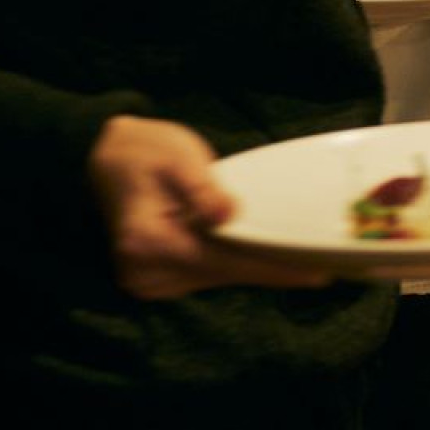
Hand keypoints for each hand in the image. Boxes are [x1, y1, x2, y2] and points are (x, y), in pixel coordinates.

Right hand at [88, 116, 331, 299]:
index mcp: (148, 241)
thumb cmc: (142, 150)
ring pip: (219, 278)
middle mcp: (146, 270)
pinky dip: (238, 264)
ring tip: (307, 263)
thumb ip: (203, 187)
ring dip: (257, 269)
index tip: (315, 274)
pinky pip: (209, 273)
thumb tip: (229, 215)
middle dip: (273, 271)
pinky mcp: (158, 277)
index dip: (271, 268)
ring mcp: (148, 279)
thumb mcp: (176, 156)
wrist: (103, 156)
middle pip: (224, 275)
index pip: (223, 261)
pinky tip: (271, 257)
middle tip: (326, 269)